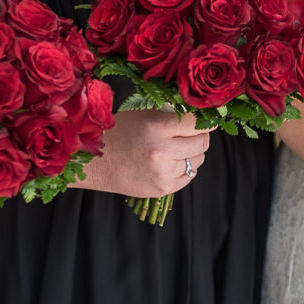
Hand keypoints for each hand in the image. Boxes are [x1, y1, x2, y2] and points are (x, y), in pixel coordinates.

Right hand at [76, 109, 211, 198]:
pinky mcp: (163, 189)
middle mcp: (162, 152)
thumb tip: (203, 115)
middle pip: (202, 143)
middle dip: (199, 136)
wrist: (96, 163)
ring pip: (198, 160)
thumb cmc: (120, 133)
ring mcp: (164, 173)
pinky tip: (169, 162)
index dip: (205, 120)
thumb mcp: (143, 115)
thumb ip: (173, 115)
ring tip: (175, 147)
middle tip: (190, 132)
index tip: (208, 118)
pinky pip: (189, 176)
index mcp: (157, 128)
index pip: (197, 122)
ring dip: (192, 153)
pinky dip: (184, 168)